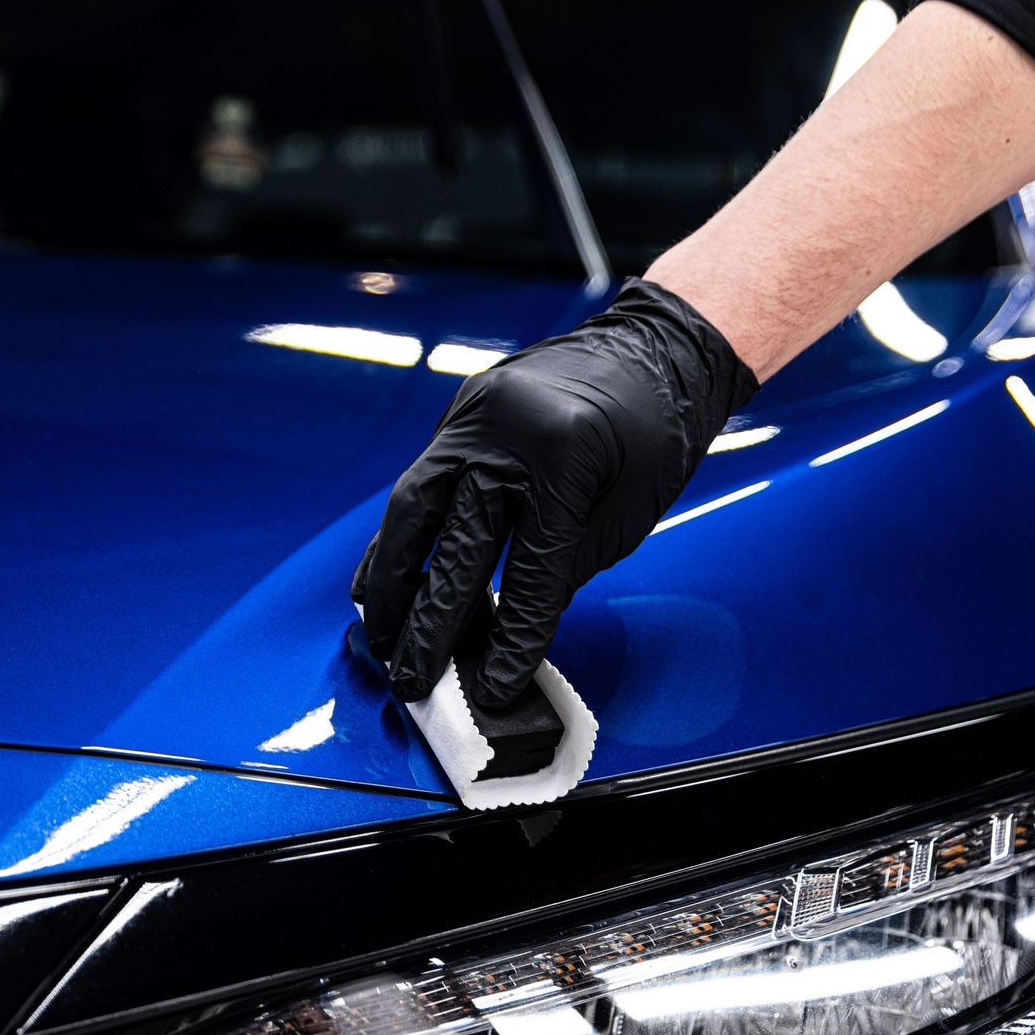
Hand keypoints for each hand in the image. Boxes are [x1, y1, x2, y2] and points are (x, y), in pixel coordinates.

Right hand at [353, 279, 756, 706]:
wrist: (655, 349)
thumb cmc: (656, 434)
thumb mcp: (626, 513)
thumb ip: (564, 570)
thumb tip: (507, 634)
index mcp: (567, 456)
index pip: (531, 568)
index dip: (511, 636)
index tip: (490, 686)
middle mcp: (507, 431)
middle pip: (457, 543)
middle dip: (431, 621)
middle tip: (411, 678)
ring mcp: (473, 417)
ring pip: (413, 508)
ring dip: (392, 581)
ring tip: (379, 637)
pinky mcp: (458, 415)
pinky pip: (417, 483)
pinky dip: (398, 537)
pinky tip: (380, 579)